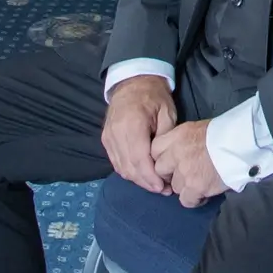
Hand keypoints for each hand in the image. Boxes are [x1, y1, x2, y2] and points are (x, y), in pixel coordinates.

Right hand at [101, 75, 177, 193]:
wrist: (133, 82)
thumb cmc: (154, 96)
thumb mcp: (166, 112)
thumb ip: (165, 136)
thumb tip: (166, 161)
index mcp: (131, 125)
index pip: (139, 159)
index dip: (150, 177)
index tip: (163, 187)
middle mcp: (115, 134)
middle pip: (129, 167)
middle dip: (146, 182)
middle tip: (163, 190)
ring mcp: (108, 138)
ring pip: (121, 167)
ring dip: (137, 179)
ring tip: (155, 185)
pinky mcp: (105, 140)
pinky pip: (116, 162)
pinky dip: (128, 171)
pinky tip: (142, 175)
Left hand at [152, 121, 226, 207]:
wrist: (245, 142)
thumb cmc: (227, 133)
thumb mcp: (199, 129)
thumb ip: (184, 141)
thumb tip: (179, 154)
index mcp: (177, 135)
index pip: (155, 149)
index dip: (163, 157)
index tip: (172, 161)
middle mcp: (176, 153)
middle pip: (160, 170)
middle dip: (171, 174)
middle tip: (185, 173)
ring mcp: (184, 171)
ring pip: (175, 187)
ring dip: (185, 187)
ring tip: (200, 182)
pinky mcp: (195, 187)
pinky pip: (186, 200)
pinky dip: (195, 200)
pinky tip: (204, 194)